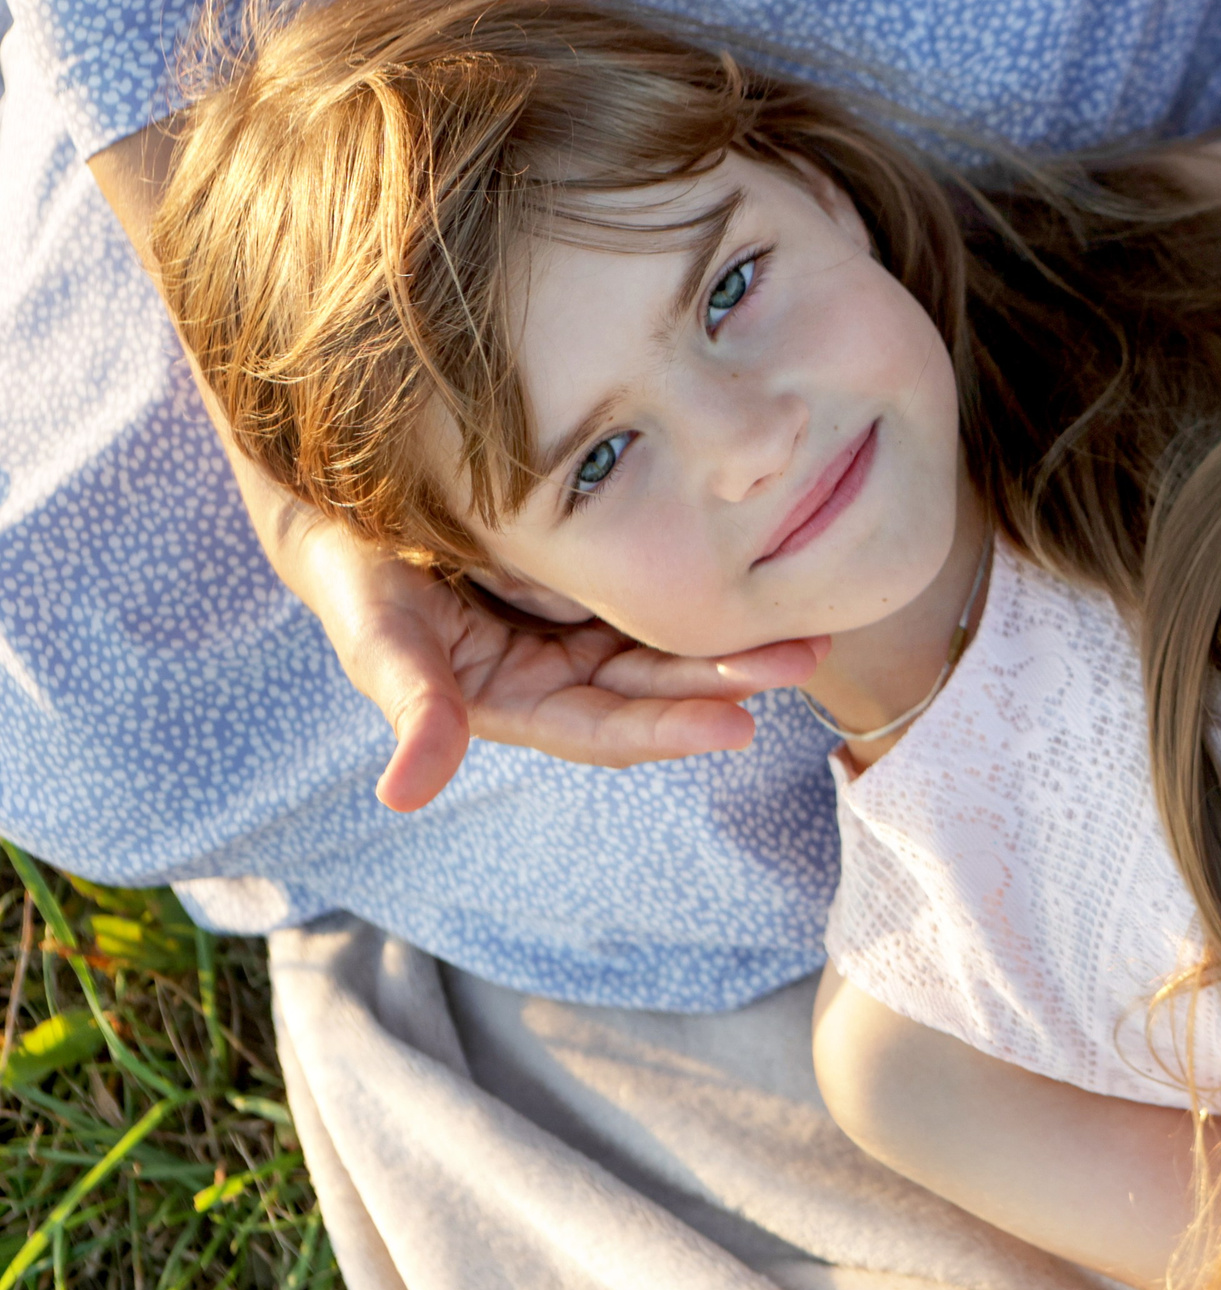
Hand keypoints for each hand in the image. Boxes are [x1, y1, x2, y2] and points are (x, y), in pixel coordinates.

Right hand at [278, 514, 824, 811]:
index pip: (607, 728)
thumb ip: (404, 703)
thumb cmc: (348, 565)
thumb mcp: (375, 627)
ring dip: (739, 637)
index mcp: (515, 700)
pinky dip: (714, 584)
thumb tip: (405, 796)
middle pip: (658, 684)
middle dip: (730, 677)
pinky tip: (771, 569)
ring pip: (673, 636)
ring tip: (810, 624)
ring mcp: (583, 618)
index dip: (668, 728)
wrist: (342, 493)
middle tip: (803, 656)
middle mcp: (560, 668)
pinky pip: (665, 581)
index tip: (738, 725)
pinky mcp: (596, 569)